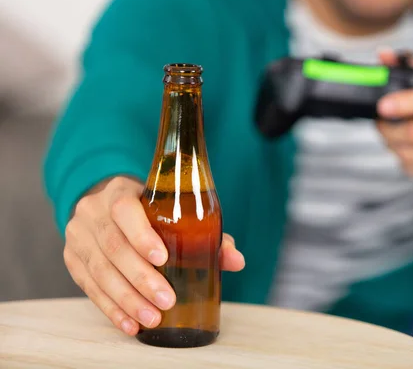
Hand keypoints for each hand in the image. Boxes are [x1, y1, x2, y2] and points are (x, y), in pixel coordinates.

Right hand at [63, 176, 244, 335]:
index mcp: (118, 191)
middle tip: (166, 301)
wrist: (105, 206)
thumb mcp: (170, 209)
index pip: (124, 210)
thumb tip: (236, 260)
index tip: (163, 258)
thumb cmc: (148, 209)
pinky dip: (111, 309)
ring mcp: (78, 237)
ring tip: (152, 318)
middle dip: (141, 278)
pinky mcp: (72, 260)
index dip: (141, 235)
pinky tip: (130, 324)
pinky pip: (89, 288)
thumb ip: (205, 233)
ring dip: (127, 300)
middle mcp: (92, 212)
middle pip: (113, 247)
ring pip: (100, 271)